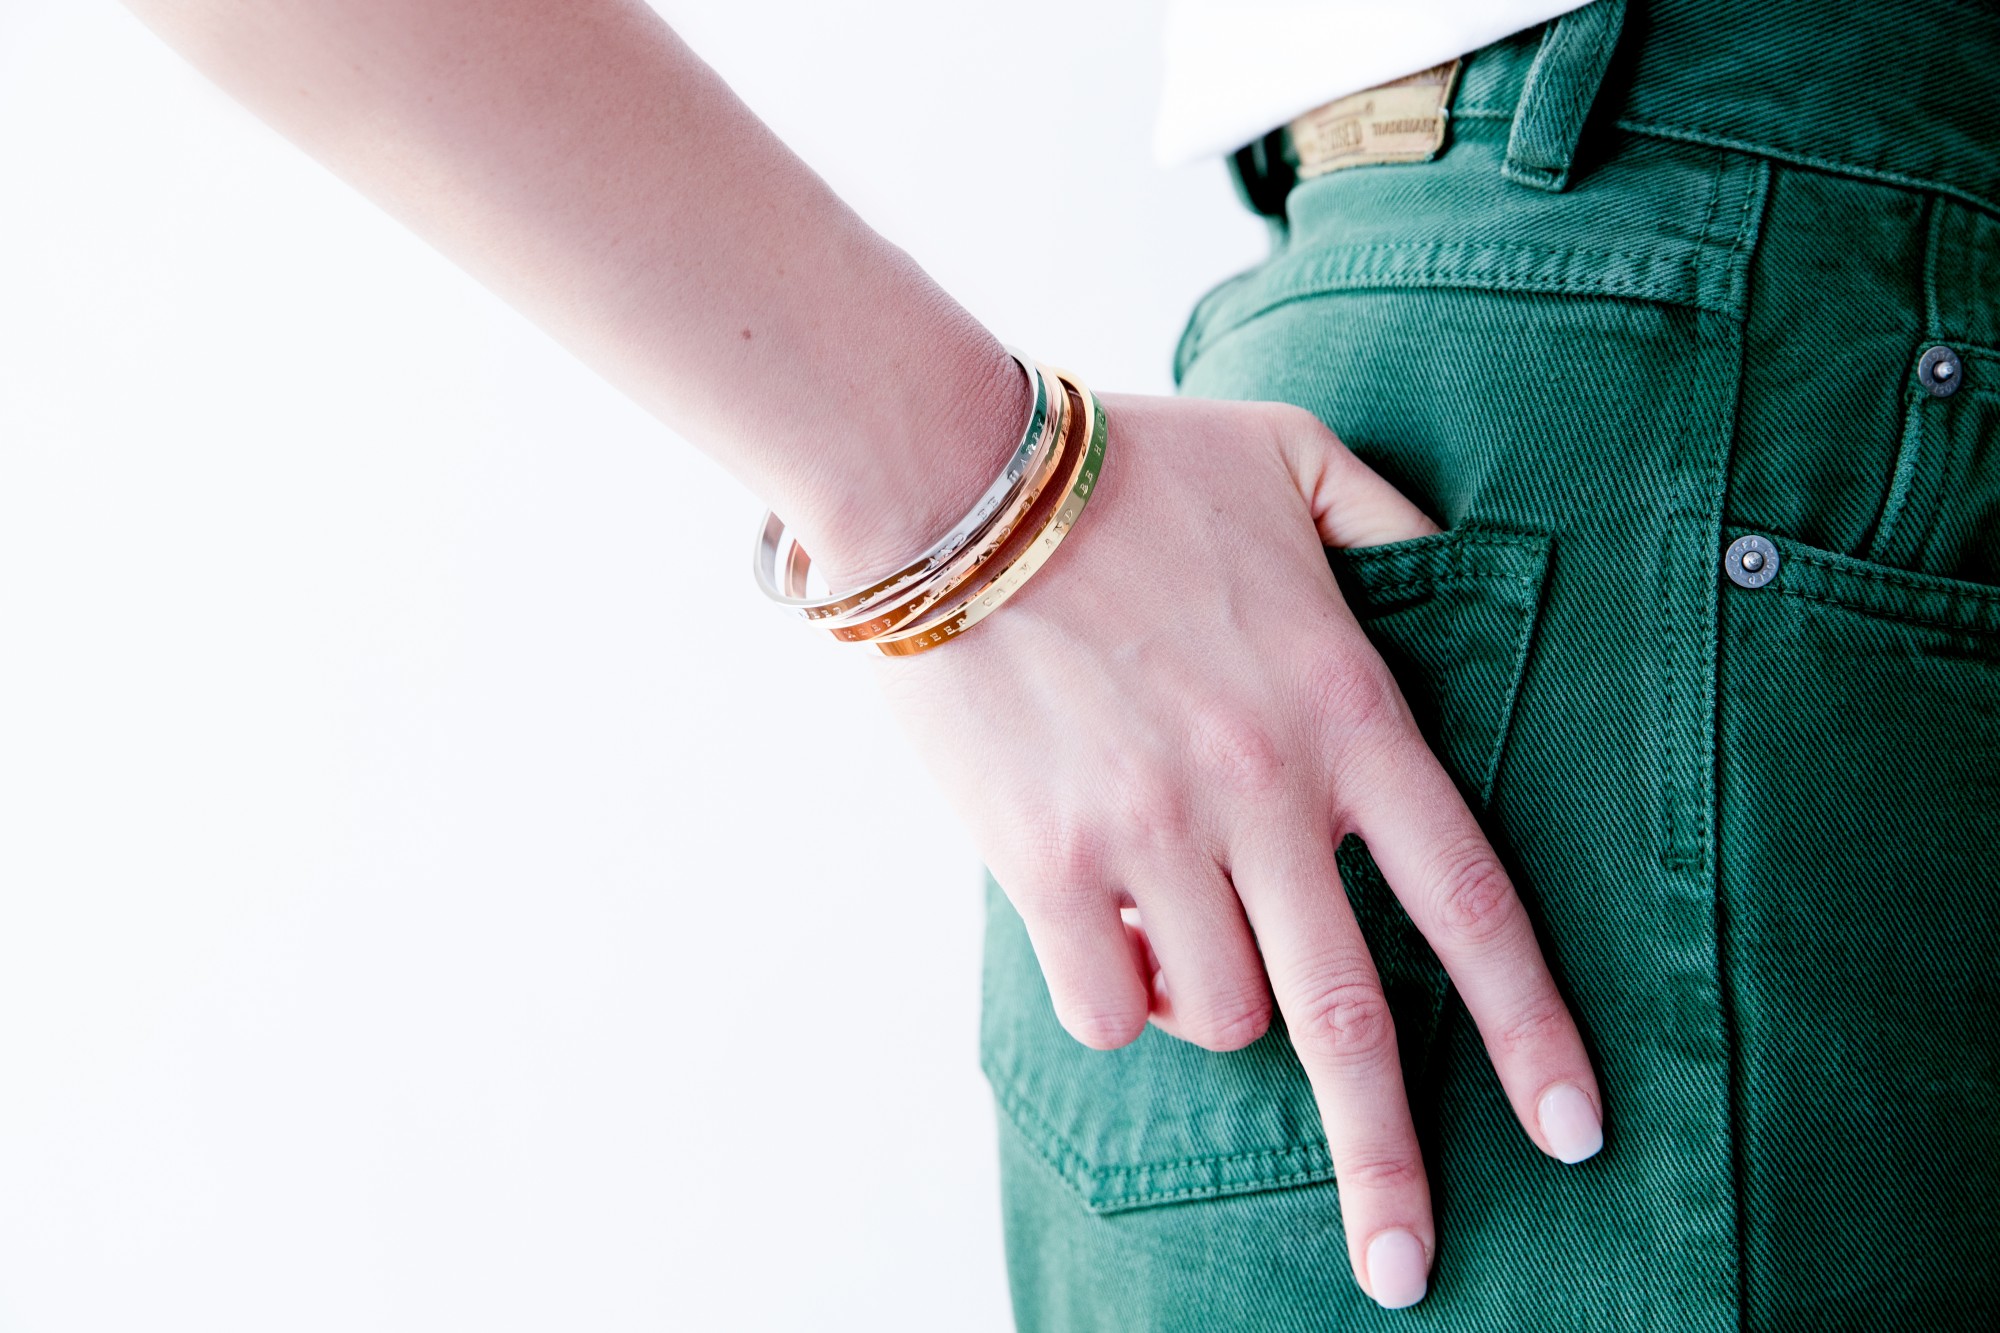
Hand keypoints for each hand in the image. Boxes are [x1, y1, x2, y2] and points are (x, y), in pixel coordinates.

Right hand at [869, 392, 1602, 1308]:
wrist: (949, 476)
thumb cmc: (1126, 464)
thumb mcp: (1295, 458)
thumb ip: (1395, 525)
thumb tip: (1453, 577)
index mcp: (1344, 710)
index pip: (1469, 901)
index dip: (1530, 1030)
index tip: (1573, 1132)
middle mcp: (1265, 791)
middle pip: (1352, 1020)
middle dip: (1390, 1166)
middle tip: (1405, 1266)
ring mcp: (1155, 834)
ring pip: (1218, 1015)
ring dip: (1213, 1004)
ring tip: (1180, 928)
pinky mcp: (1047, 860)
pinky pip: (1106, 1004)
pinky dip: (1119, 998)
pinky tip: (1110, 936)